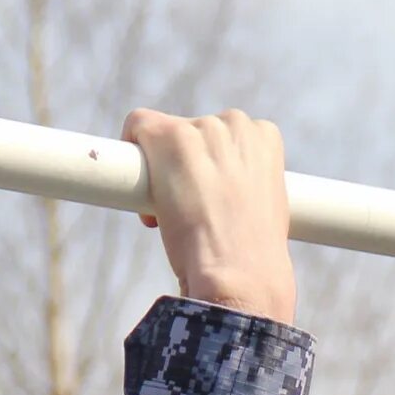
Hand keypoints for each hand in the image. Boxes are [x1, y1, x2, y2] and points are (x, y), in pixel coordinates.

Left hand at [123, 107, 296, 324]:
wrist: (240, 271)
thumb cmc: (254, 256)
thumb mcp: (265, 208)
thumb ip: (244, 186)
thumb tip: (219, 197)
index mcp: (264, 137)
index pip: (226, 137)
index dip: (212, 167)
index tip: (209, 199)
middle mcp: (235, 123)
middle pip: (194, 134)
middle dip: (186, 167)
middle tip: (187, 211)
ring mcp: (201, 128)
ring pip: (165, 137)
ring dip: (161, 171)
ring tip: (169, 217)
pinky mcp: (168, 135)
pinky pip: (137, 126)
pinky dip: (129, 150)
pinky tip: (139, 191)